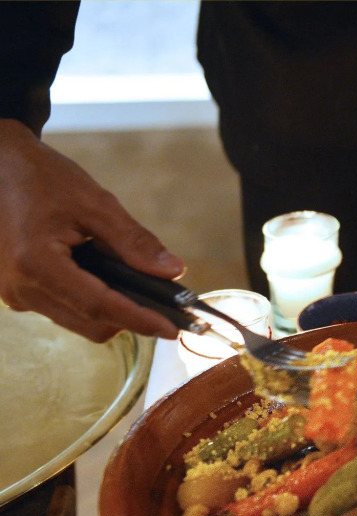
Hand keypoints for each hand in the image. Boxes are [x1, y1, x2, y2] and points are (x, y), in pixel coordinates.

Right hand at [0, 119, 184, 341]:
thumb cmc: (43, 178)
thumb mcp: (96, 204)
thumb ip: (135, 242)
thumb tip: (173, 272)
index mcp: (36, 264)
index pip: (99, 306)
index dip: (140, 320)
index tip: (172, 328)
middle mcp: (20, 288)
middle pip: (91, 323)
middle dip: (131, 317)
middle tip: (165, 303)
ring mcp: (15, 294)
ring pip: (79, 321)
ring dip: (112, 310)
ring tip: (135, 284)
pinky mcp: (18, 292)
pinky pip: (65, 310)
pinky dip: (92, 301)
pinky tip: (107, 278)